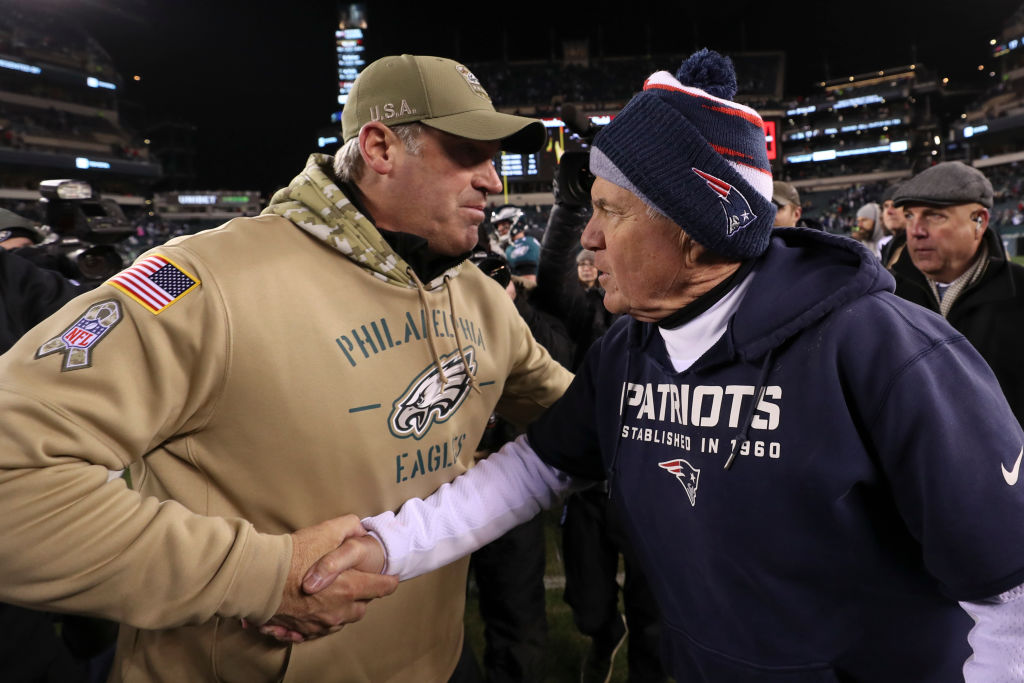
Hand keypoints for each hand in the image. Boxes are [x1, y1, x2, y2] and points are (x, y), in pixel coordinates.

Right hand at [257, 515, 397, 642]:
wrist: (257, 578)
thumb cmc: (293, 555)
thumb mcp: (326, 531)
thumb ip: (349, 526)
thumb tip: (359, 528)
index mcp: (350, 588)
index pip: (382, 588)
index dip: (389, 581)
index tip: (391, 578)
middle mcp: (338, 610)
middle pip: (361, 608)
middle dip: (362, 597)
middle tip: (356, 583)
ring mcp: (319, 623)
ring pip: (340, 620)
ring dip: (341, 609)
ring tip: (334, 595)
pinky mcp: (301, 630)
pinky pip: (318, 630)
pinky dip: (319, 621)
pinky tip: (315, 610)